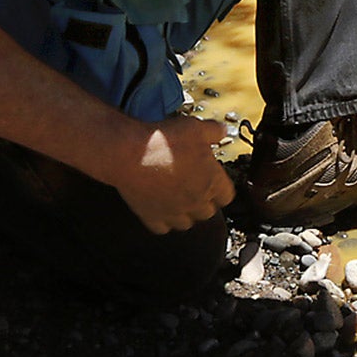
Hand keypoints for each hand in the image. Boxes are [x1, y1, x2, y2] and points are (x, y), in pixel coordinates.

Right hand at [115, 114, 234, 233]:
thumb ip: (213, 131)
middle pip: (209, 212)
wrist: (129, 152)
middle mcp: (195, 201)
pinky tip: (161, 208)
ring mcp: (173, 211)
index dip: (222, 188)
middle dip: (205, 201)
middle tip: (197, 187)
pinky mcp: (152, 216)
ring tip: (180, 199)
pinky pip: (162, 228)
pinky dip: (163, 221)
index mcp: (210, 182)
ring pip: (187, 223)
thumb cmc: (162, 141)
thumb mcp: (195, 128)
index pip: (227, 196)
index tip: (215, 180)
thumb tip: (221, 130)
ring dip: (186, 213)